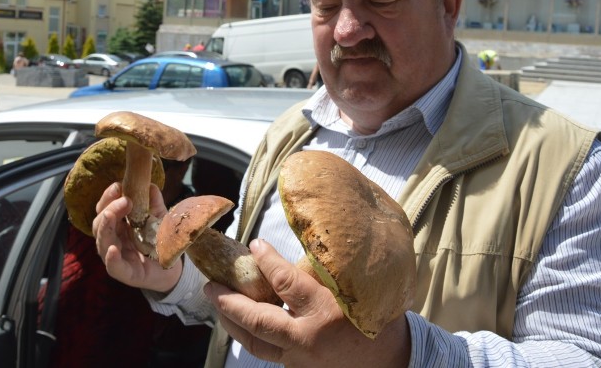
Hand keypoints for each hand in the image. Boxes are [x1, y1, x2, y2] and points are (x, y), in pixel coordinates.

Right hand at [92, 182, 181, 292]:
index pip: (104, 209)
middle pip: (99, 224)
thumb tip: (150, 185)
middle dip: (109, 209)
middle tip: (125, 200)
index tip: (118, 186)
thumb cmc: (159, 241)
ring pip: (102, 243)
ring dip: (105, 227)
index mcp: (117, 226)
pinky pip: (114, 267)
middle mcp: (112, 241)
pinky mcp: (126, 274)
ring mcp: (116, 258)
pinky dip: (111, 259)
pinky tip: (112, 249)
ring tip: (110, 215)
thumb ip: (154, 203)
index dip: (108, 197)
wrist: (171, 268)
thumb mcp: (158, 218)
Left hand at [204, 239, 409, 367]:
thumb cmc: (374, 317)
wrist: (389, 361)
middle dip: (229, 301)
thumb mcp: (353, 288)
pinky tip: (239, 320)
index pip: (285, 283)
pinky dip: (250, 335)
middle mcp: (307, 339)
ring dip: (231, 321)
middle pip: (258, 320)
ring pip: (255, 342)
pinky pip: (267, 352)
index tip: (254, 244)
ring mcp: (300, 359)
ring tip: (216, 301)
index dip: (266, 262)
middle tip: (211, 283)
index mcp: (325, 312)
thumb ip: (321, 272)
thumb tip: (292, 247)